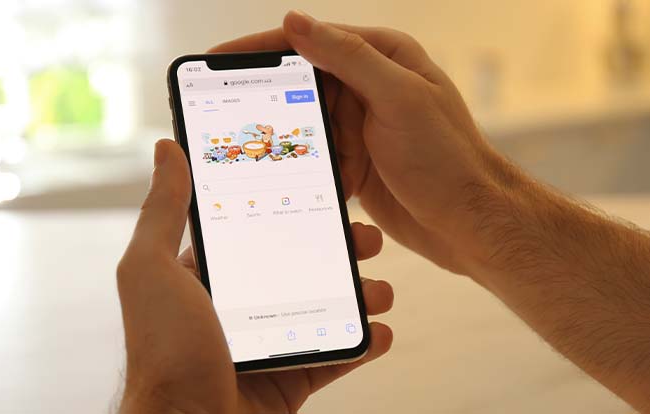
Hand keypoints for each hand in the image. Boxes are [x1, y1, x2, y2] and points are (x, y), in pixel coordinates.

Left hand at [117, 139, 393, 413]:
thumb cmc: (162, 351)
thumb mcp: (153, 269)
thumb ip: (164, 210)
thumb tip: (167, 149)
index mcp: (206, 277)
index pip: (255, 233)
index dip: (292, 210)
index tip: (326, 193)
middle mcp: (236, 308)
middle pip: (298, 267)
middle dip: (338, 250)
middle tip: (366, 238)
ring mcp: (265, 345)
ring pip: (322, 309)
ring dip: (358, 295)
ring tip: (380, 289)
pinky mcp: (287, 381)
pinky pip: (332, 357)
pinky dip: (360, 344)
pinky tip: (379, 331)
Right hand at [211, 11, 519, 277]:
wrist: (471, 223)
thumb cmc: (448, 158)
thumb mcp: (399, 98)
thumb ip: (349, 58)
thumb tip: (296, 23)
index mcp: (382, 58)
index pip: (311, 42)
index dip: (261, 48)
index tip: (218, 58)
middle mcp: (369, 87)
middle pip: (300, 83)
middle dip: (266, 99)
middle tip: (223, 112)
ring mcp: (361, 127)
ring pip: (303, 123)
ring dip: (284, 139)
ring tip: (250, 150)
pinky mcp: (355, 163)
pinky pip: (314, 156)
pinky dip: (300, 165)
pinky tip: (285, 176)